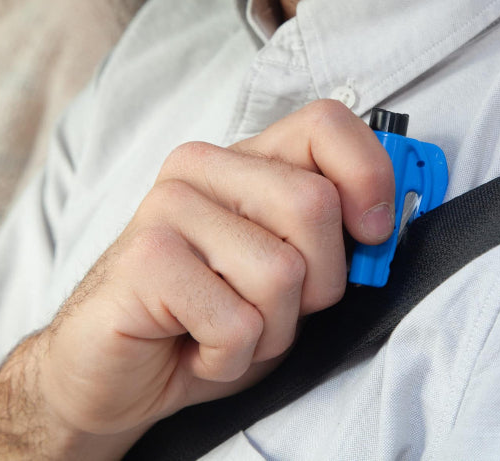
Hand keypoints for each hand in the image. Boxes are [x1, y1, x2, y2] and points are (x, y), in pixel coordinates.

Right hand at [38, 100, 395, 439]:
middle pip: (314, 204)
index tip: (371, 234)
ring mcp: (168, 207)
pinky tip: (195, 346)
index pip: (326, 124)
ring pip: (282, 274)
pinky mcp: (145, 258)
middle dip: (319, 284)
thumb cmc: (208, 321)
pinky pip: (237, 323)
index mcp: (244, 161)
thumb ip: (330, 238)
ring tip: (227, 329)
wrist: (115, 374)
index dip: (370, 176)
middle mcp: (203, 169)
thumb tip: (384, 222)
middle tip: (273, 308)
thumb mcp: (288, 275)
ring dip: (271, 330)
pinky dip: (230, 356)